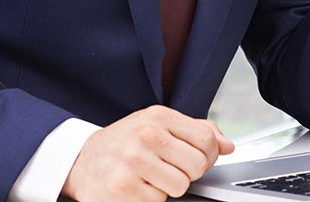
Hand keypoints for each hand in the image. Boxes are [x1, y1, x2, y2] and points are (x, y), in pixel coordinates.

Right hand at [62, 105, 233, 200]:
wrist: (82, 161)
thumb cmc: (124, 142)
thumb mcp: (158, 125)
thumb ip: (196, 131)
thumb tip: (227, 145)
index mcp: (158, 117)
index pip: (206, 139)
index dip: (209, 154)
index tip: (199, 158)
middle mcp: (145, 136)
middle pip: (196, 165)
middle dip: (187, 172)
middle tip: (169, 168)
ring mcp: (132, 163)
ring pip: (180, 186)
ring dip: (168, 187)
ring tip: (151, 176)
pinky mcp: (122, 189)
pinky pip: (157, 201)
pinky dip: (149, 198)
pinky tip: (136, 186)